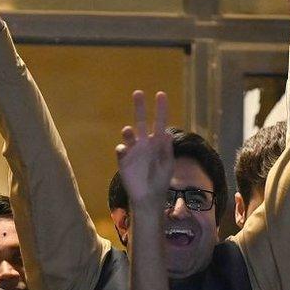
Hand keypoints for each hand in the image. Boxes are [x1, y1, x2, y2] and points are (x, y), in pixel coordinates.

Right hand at [116, 91, 174, 206]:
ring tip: (128, 131)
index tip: (160, 94)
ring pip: (129, 135)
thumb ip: (167, 151)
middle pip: (141, 121)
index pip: (159, 122)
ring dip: (128, 132)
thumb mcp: (167, 165)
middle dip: (140, 107)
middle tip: (138, 92)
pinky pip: (121, 151)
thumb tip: (167, 135)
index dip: (160, 109)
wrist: (149, 197)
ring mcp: (133, 151)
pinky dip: (122, 150)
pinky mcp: (124, 161)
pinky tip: (125, 153)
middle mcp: (144, 143)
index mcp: (158, 142)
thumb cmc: (160, 180)